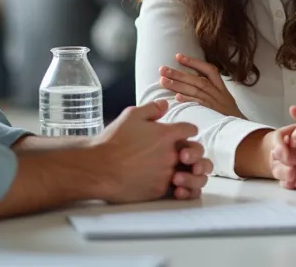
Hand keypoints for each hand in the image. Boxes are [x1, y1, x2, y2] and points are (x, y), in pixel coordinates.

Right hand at [91, 100, 206, 202]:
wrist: (99, 169)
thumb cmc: (113, 141)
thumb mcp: (131, 116)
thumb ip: (151, 109)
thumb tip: (165, 105)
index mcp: (167, 134)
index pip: (190, 129)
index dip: (188, 130)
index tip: (184, 133)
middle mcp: (171, 154)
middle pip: (197, 152)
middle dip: (194, 151)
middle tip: (186, 153)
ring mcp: (167, 174)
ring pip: (192, 174)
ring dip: (191, 171)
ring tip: (181, 170)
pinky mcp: (160, 191)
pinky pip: (180, 190)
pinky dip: (180, 188)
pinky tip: (174, 185)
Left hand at [159, 53, 244, 118]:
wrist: (242, 132)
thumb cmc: (229, 116)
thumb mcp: (223, 100)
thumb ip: (209, 92)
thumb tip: (188, 85)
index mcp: (221, 88)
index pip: (208, 70)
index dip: (194, 62)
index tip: (178, 56)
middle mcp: (219, 93)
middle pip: (197, 80)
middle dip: (179, 74)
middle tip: (162, 69)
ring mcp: (216, 104)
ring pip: (196, 91)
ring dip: (179, 85)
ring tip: (163, 81)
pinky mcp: (213, 114)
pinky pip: (200, 105)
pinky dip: (188, 100)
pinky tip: (176, 98)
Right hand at [269, 107, 295, 189]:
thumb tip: (291, 109)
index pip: (283, 137)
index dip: (283, 144)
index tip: (293, 148)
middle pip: (279, 154)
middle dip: (282, 161)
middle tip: (291, 167)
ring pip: (283, 168)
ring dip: (284, 173)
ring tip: (293, 177)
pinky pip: (292, 180)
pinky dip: (290, 183)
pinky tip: (295, 185)